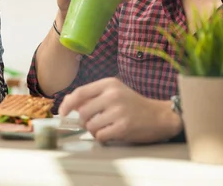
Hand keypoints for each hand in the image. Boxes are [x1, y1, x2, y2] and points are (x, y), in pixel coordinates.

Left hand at [58, 78, 181, 143]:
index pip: (80, 92)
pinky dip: (102, 138)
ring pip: (90, 125)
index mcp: (109, 84)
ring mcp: (118, 111)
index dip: (67, 104)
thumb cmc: (134, 105)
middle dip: (84, 121)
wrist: (160, 116)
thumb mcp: (114, 92)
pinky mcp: (123, 126)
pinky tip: (110, 134)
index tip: (62, 113)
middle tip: (94, 122)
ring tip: (105, 128)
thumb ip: (93, 95)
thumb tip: (69, 103)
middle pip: (83, 112)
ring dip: (94, 130)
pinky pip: (100, 136)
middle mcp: (113, 95)